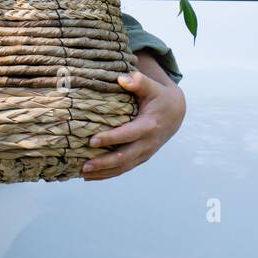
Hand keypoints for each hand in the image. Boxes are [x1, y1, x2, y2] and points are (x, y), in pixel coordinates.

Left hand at [82, 56, 185, 180]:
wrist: (175, 112)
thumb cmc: (158, 96)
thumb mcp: (152, 87)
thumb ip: (139, 82)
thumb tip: (123, 79)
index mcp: (149, 126)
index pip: (129, 134)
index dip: (111, 139)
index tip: (91, 141)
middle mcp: (148, 143)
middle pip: (125, 157)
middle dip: (104, 162)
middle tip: (84, 165)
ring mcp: (145, 153)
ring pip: (124, 167)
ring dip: (103, 172)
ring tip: (82, 174)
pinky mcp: (140, 157)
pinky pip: (124, 169)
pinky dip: (107, 174)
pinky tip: (90, 177)